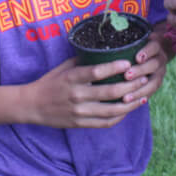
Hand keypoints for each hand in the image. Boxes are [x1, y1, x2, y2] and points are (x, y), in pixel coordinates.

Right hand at [23, 56, 151, 128]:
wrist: (32, 105)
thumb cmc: (49, 82)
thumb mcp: (63, 68)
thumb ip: (82, 61)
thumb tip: (103, 51)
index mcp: (71, 78)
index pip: (96, 72)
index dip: (114, 67)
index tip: (128, 62)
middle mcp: (76, 95)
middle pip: (110, 92)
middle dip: (130, 86)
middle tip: (143, 79)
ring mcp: (79, 112)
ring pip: (111, 110)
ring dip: (130, 103)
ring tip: (142, 97)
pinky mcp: (80, 123)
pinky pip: (105, 122)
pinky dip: (119, 117)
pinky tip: (128, 110)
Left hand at [119, 34, 169, 102]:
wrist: (154, 52)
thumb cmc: (138, 44)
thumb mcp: (135, 38)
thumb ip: (126, 39)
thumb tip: (107, 35)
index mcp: (155, 46)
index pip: (154, 47)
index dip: (147, 52)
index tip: (137, 57)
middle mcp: (160, 59)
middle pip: (154, 65)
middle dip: (141, 71)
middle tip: (127, 76)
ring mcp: (159, 73)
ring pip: (154, 82)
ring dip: (140, 90)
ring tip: (125, 97)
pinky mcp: (155, 84)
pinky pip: (150, 93)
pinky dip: (140, 98)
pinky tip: (129, 103)